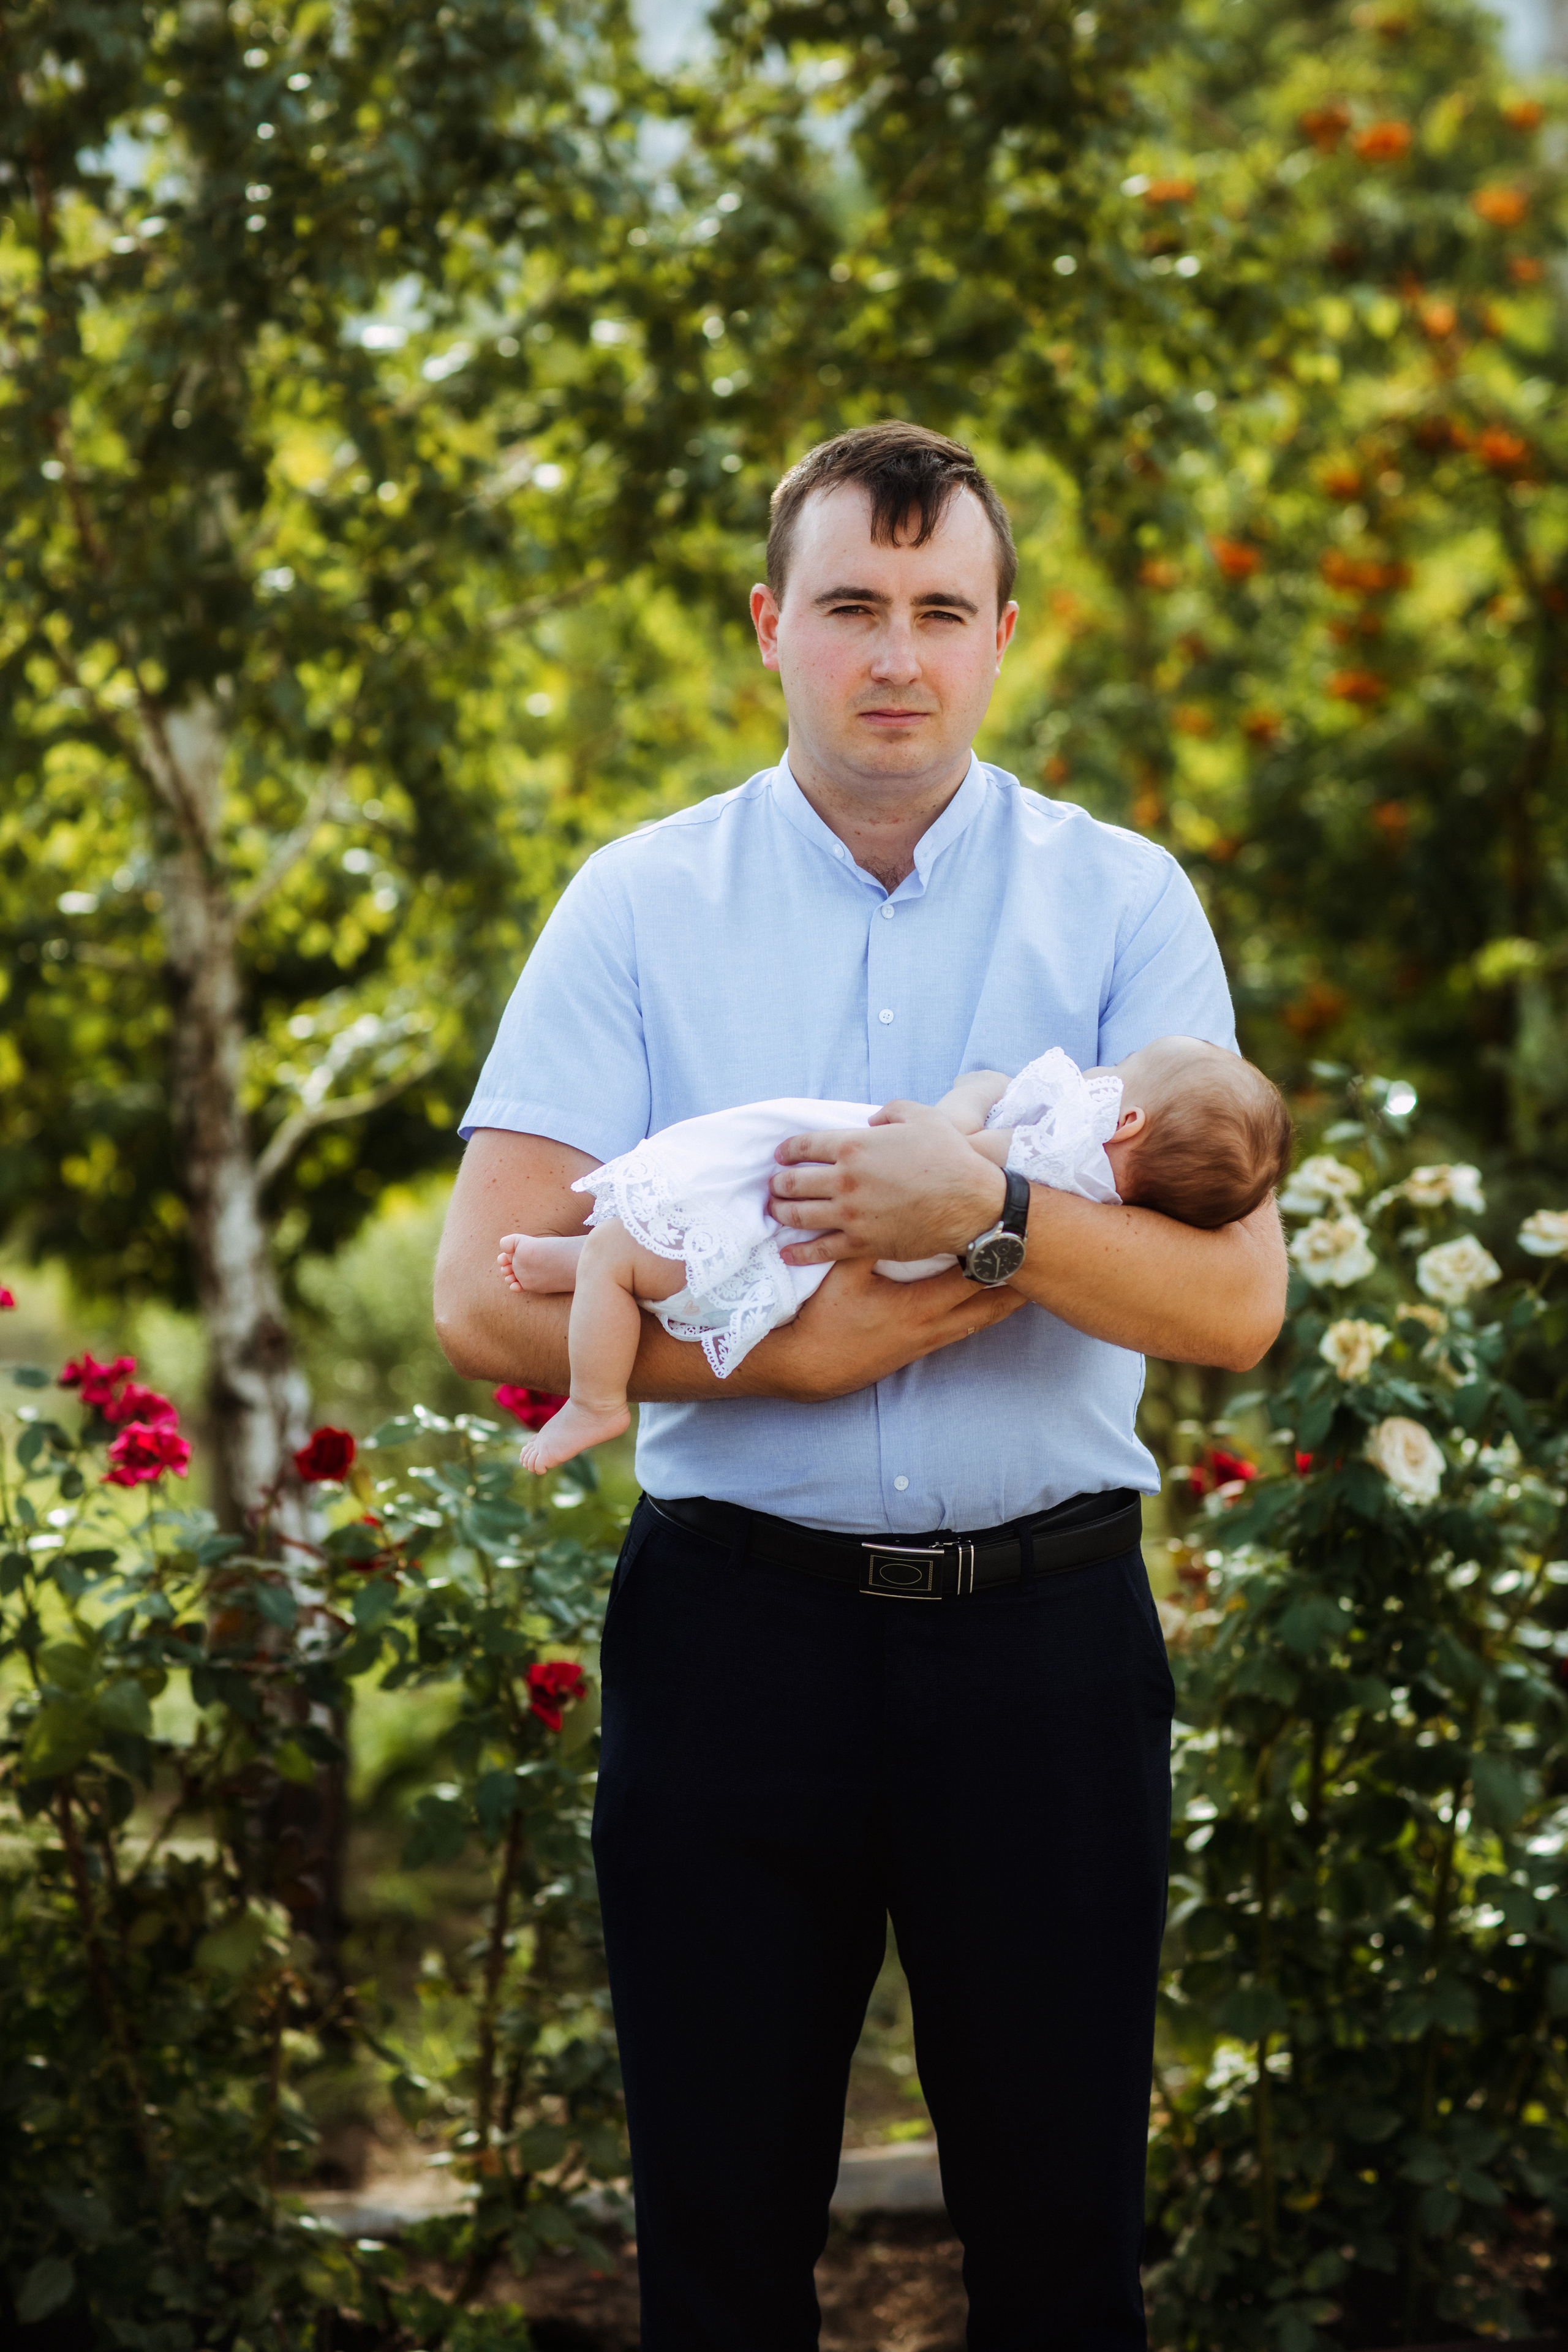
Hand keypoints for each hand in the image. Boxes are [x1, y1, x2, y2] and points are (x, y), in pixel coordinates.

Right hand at [742, 1255, 1025, 1401]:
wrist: (810, 1368)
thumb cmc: (823, 1320)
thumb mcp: (842, 1274)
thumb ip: (866, 1241)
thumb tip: (887, 1206)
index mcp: (918, 1304)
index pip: (972, 1275)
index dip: (999, 1252)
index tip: (1020, 1232)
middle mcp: (934, 1325)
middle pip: (992, 1301)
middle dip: (1019, 1277)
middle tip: (1048, 1254)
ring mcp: (931, 1339)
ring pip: (984, 1318)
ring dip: (1009, 1298)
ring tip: (1036, 1277)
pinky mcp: (923, 1348)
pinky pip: (967, 1327)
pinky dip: (987, 1311)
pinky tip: (999, 1302)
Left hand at [770, 1104, 1005, 1265]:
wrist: (972, 1204)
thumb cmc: (950, 1157)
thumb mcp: (921, 1116)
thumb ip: (890, 1111)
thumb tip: (870, 1121)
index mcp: (854, 1146)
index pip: (803, 1146)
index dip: (787, 1151)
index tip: (781, 1156)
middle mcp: (845, 1181)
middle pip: (792, 1183)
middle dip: (778, 1184)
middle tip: (775, 1186)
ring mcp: (851, 1215)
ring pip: (798, 1216)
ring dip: (780, 1213)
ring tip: (775, 1212)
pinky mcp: (862, 1243)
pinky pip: (820, 1250)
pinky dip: (799, 1252)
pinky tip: (787, 1252)